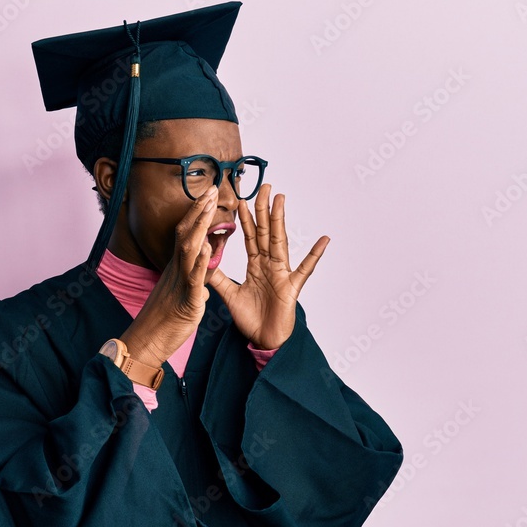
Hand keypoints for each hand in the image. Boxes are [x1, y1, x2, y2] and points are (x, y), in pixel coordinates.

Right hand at [119, 186, 220, 366]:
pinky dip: (199, 262)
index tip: (208, 195)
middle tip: (212, 188)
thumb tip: (204, 281)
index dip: (197, 214)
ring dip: (199, 226)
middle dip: (200, 210)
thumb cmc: (164, 322)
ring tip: (209, 206)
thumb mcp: (183, 297)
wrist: (148, 342)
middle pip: (187, 234)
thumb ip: (194, 284)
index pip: (187, 235)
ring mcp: (180, 284)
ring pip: (188, 250)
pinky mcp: (186, 301)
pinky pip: (193, 279)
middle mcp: (176, 271)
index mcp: (177, 269)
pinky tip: (206, 247)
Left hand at [207, 184, 328, 349]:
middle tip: (263, 186)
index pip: (250, 237)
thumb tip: (202, 261)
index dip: (245, 218)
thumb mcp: (229, 295)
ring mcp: (282, 274)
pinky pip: (304, 270)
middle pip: (266, 232)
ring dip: (280, 220)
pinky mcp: (291, 288)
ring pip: (280, 242)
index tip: (240, 199)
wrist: (262, 341)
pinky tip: (323, 240)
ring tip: (281, 199)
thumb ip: (218, 277)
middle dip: (263, 209)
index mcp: (256, 265)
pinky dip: (314, 255)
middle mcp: (269, 265)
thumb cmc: (250, 318)